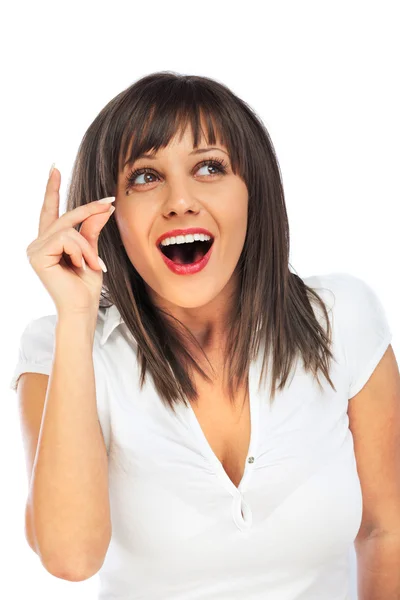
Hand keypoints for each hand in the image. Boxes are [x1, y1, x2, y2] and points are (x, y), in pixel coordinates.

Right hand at [26, 166, 115, 316]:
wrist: (83, 307)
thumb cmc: (86, 285)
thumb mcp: (91, 251)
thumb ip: (91, 229)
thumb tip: (103, 206)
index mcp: (49, 242)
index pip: (50, 211)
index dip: (51, 189)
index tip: (55, 168)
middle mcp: (38, 244)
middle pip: (65, 217)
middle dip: (88, 211)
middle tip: (109, 204)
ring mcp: (35, 249)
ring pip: (68, 229)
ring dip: (87, 247)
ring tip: (93, 265)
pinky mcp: (38, 255)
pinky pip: (66, 239)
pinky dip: (80, 251)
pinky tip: (81, 266)